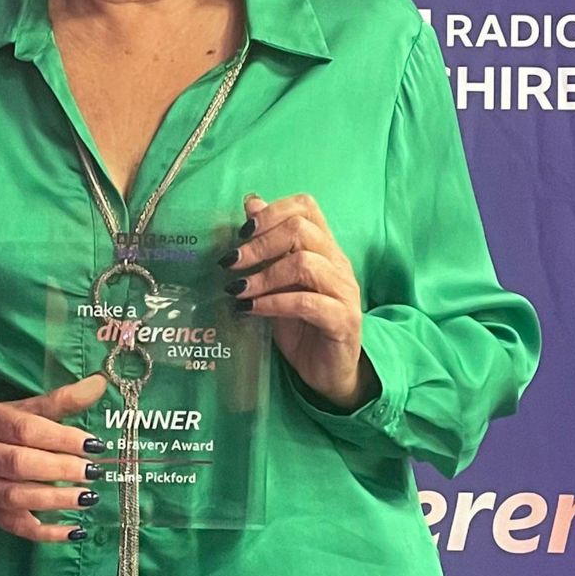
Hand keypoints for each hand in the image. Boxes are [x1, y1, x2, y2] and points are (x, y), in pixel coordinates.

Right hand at [0, 374, 107, 541]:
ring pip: (15, 497)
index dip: (61, 437)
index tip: (92, 444)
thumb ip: (60, 400)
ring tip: (87, 497)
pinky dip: (47, 532)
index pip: (25, 429)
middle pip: (19, 464)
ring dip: (55, 499)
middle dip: (59, 468)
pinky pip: (16, 526)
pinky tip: (74, 530)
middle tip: (92, 471)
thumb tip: (100, 384)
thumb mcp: (20, 409)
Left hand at [222, 194, 379, 410]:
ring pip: (305, 264)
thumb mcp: (278, 282)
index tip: (241, 232)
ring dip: (263, 275)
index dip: (271, 212)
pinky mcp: (342, 321)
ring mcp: (344, 292)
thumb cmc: (301, 325)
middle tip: (230, 263)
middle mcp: (338, 263)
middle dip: (259, 243)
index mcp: (325, 247)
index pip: (306, 207)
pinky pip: (307, 303)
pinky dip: (272, 303)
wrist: (330, 372)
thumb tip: (250, 203)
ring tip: (237, 290)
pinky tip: (249, 310)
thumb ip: (269, 246)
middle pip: (302, 229)